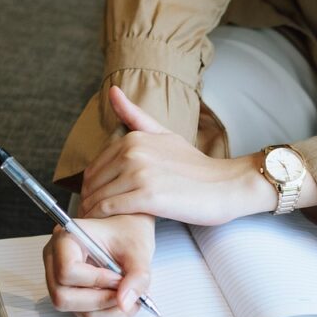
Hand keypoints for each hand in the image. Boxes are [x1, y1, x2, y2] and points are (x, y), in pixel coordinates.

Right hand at [42, 213, 154, 316]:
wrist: (128, 233)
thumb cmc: (128, 233)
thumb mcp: (139, 250)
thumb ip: (137, 275)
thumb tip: (125, 303)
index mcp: (66, 239)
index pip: (66, 271)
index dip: (96, 280)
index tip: (119, 277)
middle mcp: (55, 261)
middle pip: (63, 297)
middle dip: (100, 301)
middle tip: (125, 292)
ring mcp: (61, 281)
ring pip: (76, 311)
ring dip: (108, 311)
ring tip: (130, 297)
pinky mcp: (72, 295)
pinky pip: (85, 315)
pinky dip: (109, 315)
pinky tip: (123, 300)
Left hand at [79, 86, 273, 224]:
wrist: (226, 186)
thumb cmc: (197, 167)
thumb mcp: (166, 135)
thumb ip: (136, 117)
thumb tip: (112, 91)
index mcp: (134, 139)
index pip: (95, 165)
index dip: (92, 184)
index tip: (94, 199)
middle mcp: (133, 153)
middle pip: (94, 182)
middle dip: (90, 199)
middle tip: (92, 214)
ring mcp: (140, 174)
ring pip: (100, 196)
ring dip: (93, 211)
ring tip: (97, 223)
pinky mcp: (148, 197)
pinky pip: (111, 208)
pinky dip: (103, 218)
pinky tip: (108, 225)